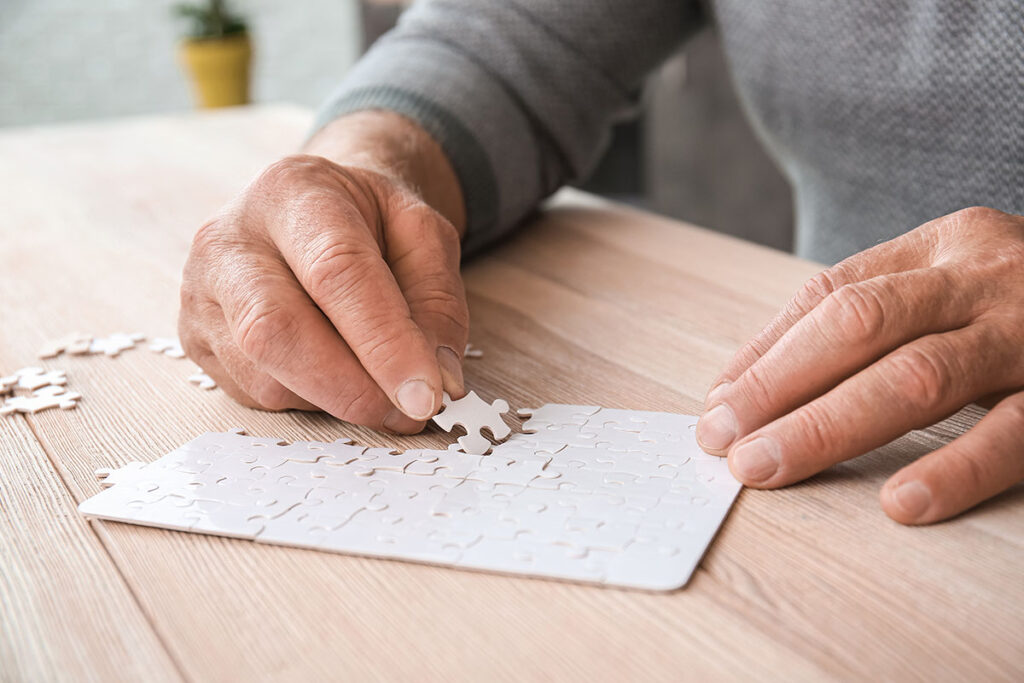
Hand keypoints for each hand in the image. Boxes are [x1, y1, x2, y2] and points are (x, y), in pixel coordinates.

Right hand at [178, 152, 467, 433]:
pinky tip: (337, 378)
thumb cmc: (369, 223)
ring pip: (262, 374)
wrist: (312, 211)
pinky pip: (252, 393)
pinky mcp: (194, 338)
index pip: (336, 272)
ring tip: (381, 390)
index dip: (383, 343)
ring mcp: (201, 292)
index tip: (426, 394)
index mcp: (294, 192)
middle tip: (408, 412)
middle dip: (351, 388)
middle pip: (275, 329)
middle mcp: (230, 239)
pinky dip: (309, 402)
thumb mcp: (423, 236)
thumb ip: (438, 303)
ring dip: (336, 401)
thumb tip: (439, 381)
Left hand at [696, 206, 1023, 523]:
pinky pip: (1014, 434)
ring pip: (917, 376)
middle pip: (858, 328)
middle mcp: (987, 276)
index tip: (718, 403)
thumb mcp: (955, 280)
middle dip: (778, 388)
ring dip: (830, 427)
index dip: (767, 351)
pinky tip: (902, 502)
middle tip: (722, 442)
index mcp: (947, 244)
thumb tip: (748, 380)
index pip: (832, 293)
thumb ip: (869, 313)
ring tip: (768, 468)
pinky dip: (955, 468)